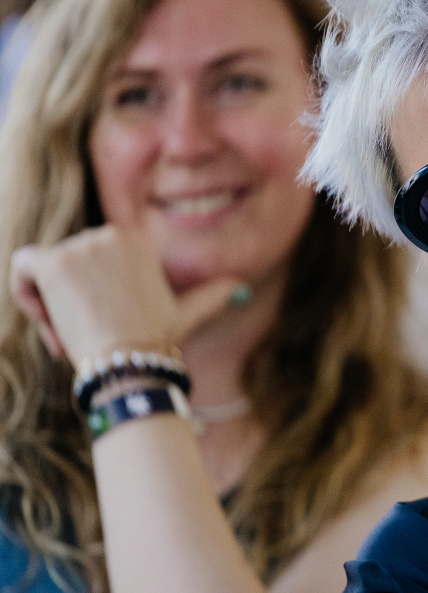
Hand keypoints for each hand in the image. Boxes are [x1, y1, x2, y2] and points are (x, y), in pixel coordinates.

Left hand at [9, 225, 242, 360]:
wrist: (133, 359)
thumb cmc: (157, 340)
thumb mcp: (189, 313)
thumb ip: (213, 295)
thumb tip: (241, 288)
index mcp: (135, 239)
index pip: (92, 257)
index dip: (94, 292)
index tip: (106, 323)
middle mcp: (108, 234)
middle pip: (67, 261)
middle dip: (69, 300)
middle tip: (86, 335)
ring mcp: (80, 247)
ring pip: (43, 270)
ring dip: (49, 305)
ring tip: (70, 334)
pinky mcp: (53, 263)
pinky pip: (21, 268)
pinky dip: (25, 294)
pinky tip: (47, 319)